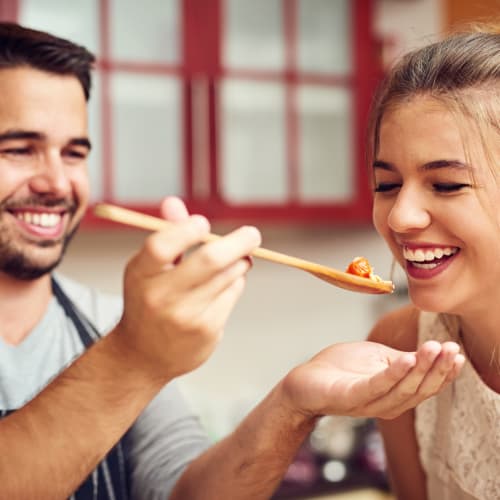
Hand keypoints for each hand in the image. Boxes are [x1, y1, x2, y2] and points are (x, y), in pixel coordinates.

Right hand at [116, 197, 260, 379]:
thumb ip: (166, 235)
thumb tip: (173, 202)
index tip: (203, 223)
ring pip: (228, 275)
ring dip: (239, 261)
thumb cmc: (149, 300)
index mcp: (141, 275)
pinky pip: (232, 292)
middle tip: (252, 234)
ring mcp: (185, 316)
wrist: (144, 355)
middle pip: (209, 261)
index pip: (162, 247)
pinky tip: (224, 286)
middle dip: (238, 242)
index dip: (186, 230)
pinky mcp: (206, 330)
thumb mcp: (149, 268)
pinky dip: (235, 282)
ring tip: (235, 260)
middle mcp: (161, 297)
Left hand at [281, 340, 464, 419]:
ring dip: (420, 369)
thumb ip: (402, 359)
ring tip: (433, 348)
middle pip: (419, 389)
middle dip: (438, 369)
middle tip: (450, 348)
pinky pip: (375, 387)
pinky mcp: (349, 397)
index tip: (457, 351)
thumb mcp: (377, 358)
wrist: (304, 381)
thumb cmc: (341, 368)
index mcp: (395, 393)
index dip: (444, 371)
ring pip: (402, 389)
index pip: (426, 385)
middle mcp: (386, 403)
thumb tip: (432, 352)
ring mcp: (368, 403)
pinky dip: (392, 374)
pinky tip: (405, 359)